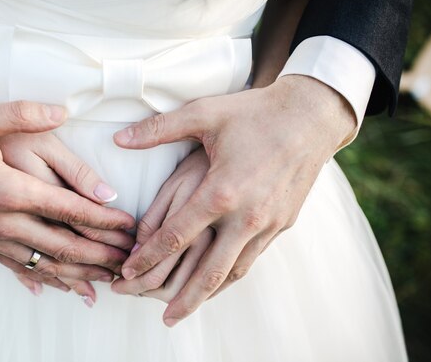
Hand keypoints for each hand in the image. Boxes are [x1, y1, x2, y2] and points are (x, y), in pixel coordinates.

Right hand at [0, 101, 134, 299]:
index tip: (130, 226)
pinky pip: (22, 270)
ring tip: (110, 279)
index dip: (104, 220)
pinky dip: (48, 281)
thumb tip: (62, 111)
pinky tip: (62, 289)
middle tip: (132, 259)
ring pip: (46, 265)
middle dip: (102, 254)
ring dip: (81, 274)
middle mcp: (4, 222)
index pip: (69, 209)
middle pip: (64, 245)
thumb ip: (20, 114)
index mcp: (8, 189)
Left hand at [114, 75, 355, 325]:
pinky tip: (219, 281)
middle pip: (207, 271)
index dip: (147, 258)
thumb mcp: (204, 113)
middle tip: (160, 317)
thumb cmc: (255, 112)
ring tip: (185, 309)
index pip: (174, 236)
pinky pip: (253, 259)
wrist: (311, 117)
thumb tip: (118, 138)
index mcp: (220, 191)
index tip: (126, 272)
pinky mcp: (282, 224)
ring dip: (208, 294)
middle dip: (181, 298)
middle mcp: (245, 216)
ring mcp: (267, 224)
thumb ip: (158, 130)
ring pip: (234, 272)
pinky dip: (231, 276)